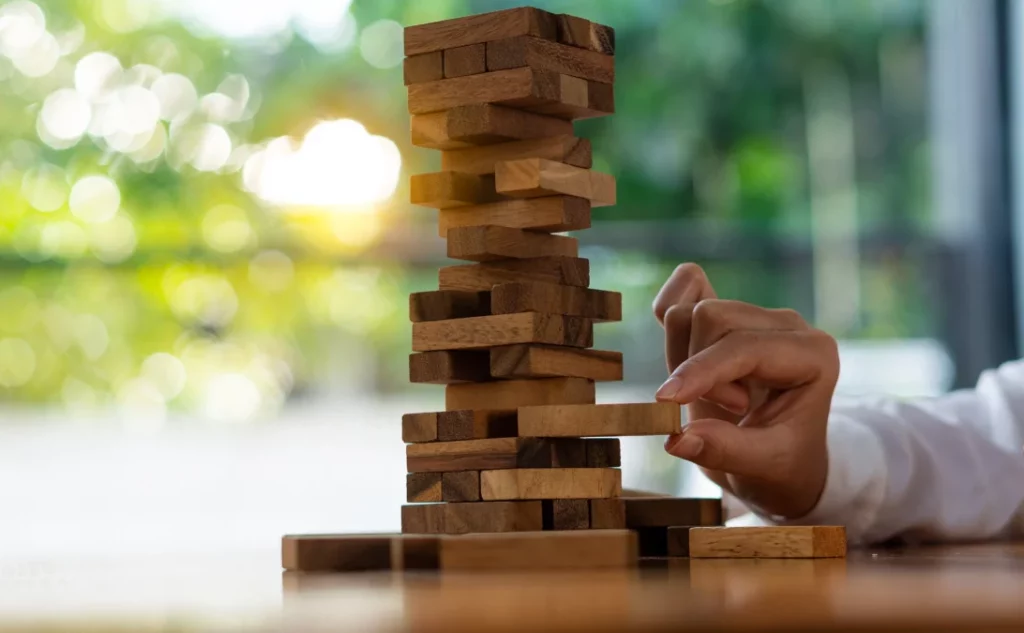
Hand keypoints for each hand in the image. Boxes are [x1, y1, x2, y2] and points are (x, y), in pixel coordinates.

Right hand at [652, 263, 838, 518]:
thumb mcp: (763, 467)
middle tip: (725, 411)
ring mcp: (755, 313)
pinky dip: (669, 308)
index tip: (666, 400)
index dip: (701, 371)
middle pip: (712, 318)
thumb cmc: (782, 464)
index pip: (744, 346)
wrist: (783, 460)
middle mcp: (786, 324)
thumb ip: (724, 450)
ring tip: (712, 395)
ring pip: (691, 311)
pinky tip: (678, 352)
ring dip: (684, 358)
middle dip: (697, 368)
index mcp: (813, 355)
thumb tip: (675, 438)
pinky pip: (686, 286)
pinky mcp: (727, 314)